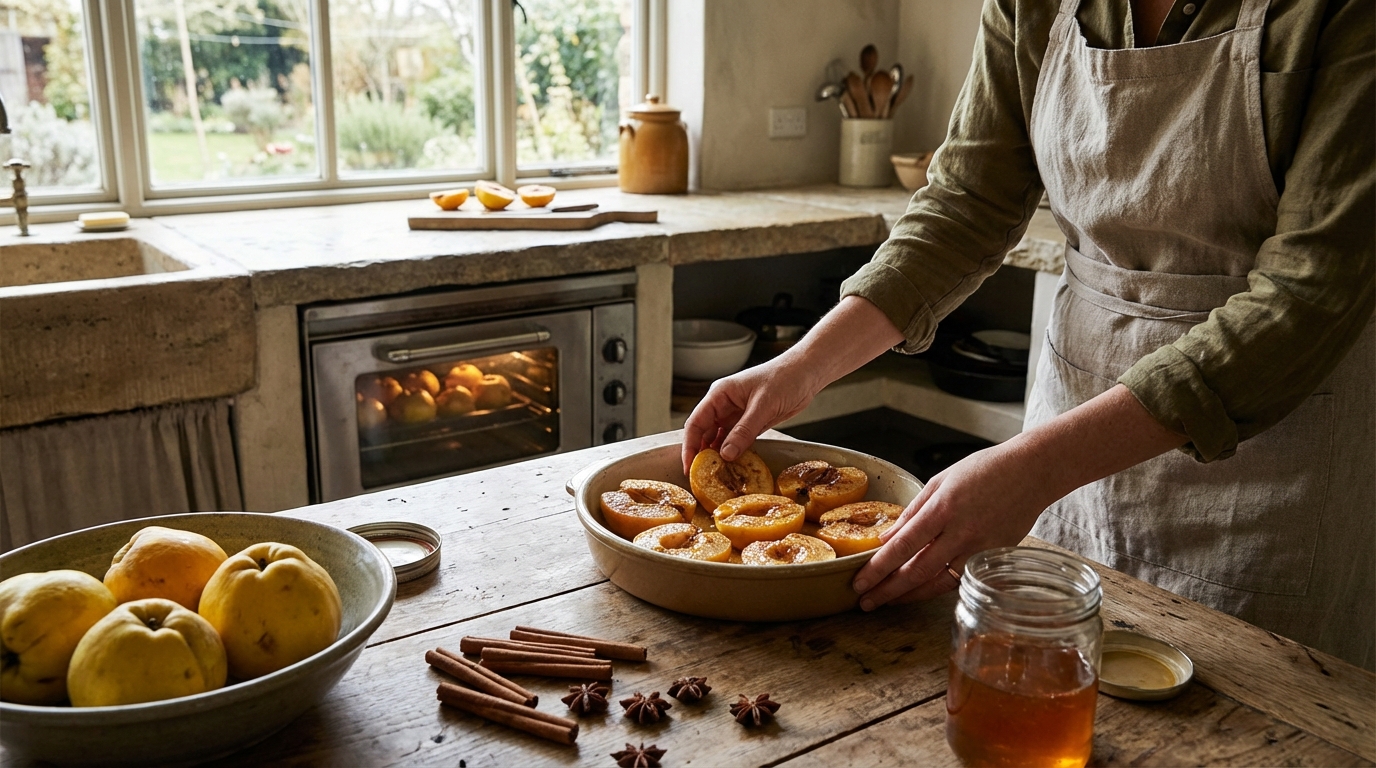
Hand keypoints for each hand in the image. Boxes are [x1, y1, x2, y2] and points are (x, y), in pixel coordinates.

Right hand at [680, 296, 906, 473]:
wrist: (807, 372)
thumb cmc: (784, 378)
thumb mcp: (763, 406)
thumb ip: (744, 430)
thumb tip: (725, 455)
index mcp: (720, 394)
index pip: (696, 422)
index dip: (689, 446)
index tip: (689, 467)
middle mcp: (724, 405)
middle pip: (704, 432)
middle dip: (701, 454)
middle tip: (701, 478)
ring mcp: (736, 414)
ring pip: (719, 438)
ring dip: (717, 455)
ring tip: (716, 477)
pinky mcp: (750, 422)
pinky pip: (736, 440)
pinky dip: (733, 453)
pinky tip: (733, 466)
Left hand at [850, 383, 1185, 608]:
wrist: (1032, 472)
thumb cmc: (984, 471)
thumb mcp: (941, 481)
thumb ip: (914, 512)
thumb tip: (888, 539)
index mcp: (942, 509)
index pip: (902, 547)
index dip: (878, 569)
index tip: (859, 582)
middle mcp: (960, 532)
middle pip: (917, 572)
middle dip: (887, 591)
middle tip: (865, 602)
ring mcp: (980, 548)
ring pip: (938, 583)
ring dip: (909, 596)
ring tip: (887, 602)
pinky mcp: (994, 558)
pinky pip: (960, 579)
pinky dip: (937, 589)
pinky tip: (919, 593)